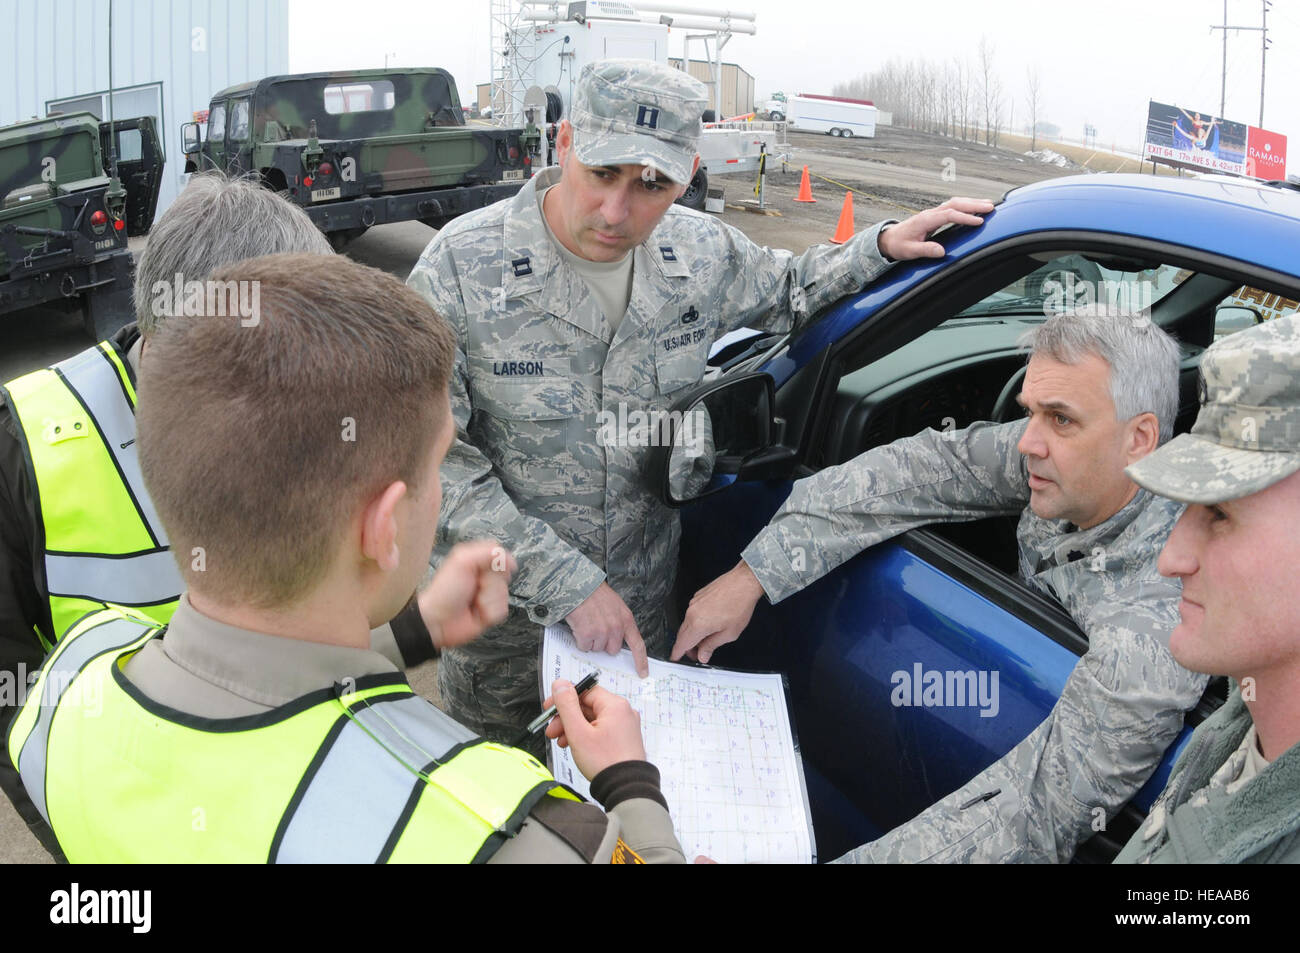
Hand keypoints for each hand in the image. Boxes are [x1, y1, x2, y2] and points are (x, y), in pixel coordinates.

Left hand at [418, 540, 515, 649]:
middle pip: (505, 575)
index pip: (500, 555)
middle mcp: (484, 576)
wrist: (439, 621)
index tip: (484, 570)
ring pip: (504, 593)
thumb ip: (486, 552)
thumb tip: (509, 558)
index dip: (497, 563)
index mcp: (476, 560)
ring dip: (488, 600)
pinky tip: (478, 612)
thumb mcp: (462, 562)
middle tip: (475, 586)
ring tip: (474, 602)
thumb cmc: (445, 591)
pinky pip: (503, 610)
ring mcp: (488, 594)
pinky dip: (490, 613)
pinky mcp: (491, 611)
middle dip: (490, 584)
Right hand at [544, 680, 646, 778]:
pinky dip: (586, 735)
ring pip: (593, 719)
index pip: (584, 691)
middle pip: (587, 706)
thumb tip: (560, 684)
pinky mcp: (624, 738)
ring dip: (574, 728)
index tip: (549, 708)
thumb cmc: (605, 762)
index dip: (564, 699)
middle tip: (552, 730)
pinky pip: (601, 730)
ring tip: (561, 742)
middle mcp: (623, 712)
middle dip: (566, 718)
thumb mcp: (579, 732)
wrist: (626, 788)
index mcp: (614, 705)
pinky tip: (575, 746)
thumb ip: (567, 705)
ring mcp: (625, 726)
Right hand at [565, 582, 647, 676]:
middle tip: (597, 628)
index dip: (641, 661)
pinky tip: (580, 625)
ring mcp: (602, 631)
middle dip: (604, 643)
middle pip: (612, 650)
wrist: (578, 585)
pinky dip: (580, 639)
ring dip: (591, 640)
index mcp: (626, 620)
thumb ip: (620, 622)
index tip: (643, 672)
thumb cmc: (595, 594)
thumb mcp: (616, 606)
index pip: (638, 645)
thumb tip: (617, 640)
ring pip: (597, 649)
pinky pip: (584, 646)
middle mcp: (616, 627)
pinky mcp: (587, 634)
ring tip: (587, 623)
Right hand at [671, 560, 764, 663]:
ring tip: (707, 639)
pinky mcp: (698, 596)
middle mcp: (692, 613)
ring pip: (687, 623)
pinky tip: (710, 623)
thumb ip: (712, 646)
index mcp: (698, 625)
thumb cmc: (739, 606)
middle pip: (682, 634)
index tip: (675, 659)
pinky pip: (692, 613)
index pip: (682, 644)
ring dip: (693, 633)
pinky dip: (696, 621)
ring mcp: (693, 603)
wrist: (743, 582)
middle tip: (698, 653)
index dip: (677, 654)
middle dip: (688, 646)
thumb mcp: (729, 634)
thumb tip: (702, 655)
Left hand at [878, 197, 994, 260]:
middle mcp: (930, 213)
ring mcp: (933, 213)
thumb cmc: (899, 245)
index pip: (948, 215)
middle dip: (973, 205)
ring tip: (988, 205)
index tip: (979, 221)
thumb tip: (942, 252)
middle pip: (954, 204)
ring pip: (955, 203)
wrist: (889, 239)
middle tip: (990, 207)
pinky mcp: (935, 215)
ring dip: (972, 202)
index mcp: (925, 220)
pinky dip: (966, 205)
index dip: (964, 217)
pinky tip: (976, 208)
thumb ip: (926, 250)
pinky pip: (953, 206)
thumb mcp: (910, 251)